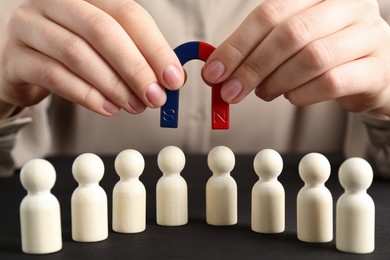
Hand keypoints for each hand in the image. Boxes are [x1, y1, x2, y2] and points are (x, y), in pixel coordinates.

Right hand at [0, 0, 183, 115]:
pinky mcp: (14, 57)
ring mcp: (29, 26)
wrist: (27, 66)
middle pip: (102, 29)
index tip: (174, 78)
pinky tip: (108, 108)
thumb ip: (137, 57)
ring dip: (113, 85)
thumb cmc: (74, 56)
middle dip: (135, 68)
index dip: (155, 48)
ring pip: (77, 53)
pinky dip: (87, 95)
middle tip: (155, 97)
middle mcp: (55, 2)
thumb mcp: (107, 49)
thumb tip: (172, 78)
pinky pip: (54, 75)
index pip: (128, 14)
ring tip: (134, 106)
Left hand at [202, 0, 389, 115]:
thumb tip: (217, 71)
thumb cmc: (323, 55)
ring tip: (264, 93)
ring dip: (276, 82)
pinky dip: (302, 95)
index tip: (214, 73)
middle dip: (253, 67)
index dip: (237, 45)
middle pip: (289, 34)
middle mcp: (348, 7)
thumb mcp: (289, 43)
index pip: (269, 13)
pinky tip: (291, 97)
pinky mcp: (376, 68)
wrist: (369, 74)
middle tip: (232, 91)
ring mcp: (368, 35)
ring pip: (311, 58)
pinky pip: (331, 82)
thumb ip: (256, 49)